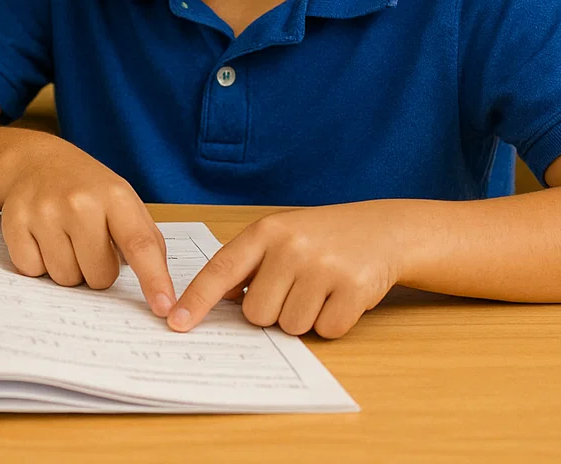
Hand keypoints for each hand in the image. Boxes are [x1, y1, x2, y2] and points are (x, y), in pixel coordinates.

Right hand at [0, 138, 175, 318]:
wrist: (37, 162)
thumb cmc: (88, 190)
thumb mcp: (124, 202)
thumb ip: (146, 241)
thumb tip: (160, 290)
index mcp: (115, 196)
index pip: (140, 245)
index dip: (154, 280)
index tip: (165, 308)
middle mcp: (79, 202)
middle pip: (99, 277)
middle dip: (97, 270)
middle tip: (89, 244)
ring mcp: (44, 211)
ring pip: (65, 279)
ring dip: (68, 269)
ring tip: (65, 239)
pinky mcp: (14, 222)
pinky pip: (33, 271)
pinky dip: (39, 264)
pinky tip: (42, 238)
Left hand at [170, 201, 404, 337]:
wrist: (383, 230)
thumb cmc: (323, 237)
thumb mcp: (281, 237)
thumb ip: (247, 264)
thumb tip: (215, 299)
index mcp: (266, 232)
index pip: (220, 269)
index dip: (197, 300)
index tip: (177, 322)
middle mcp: (291, 246)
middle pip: (257, 313)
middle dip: (273, 311)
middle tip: (296, 288)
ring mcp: (323, 266)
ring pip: (290, 326)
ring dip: (304, 318)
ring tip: (320, 289)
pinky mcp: (353, 288)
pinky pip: (326, 330)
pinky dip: (332, 323)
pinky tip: (340, 297)